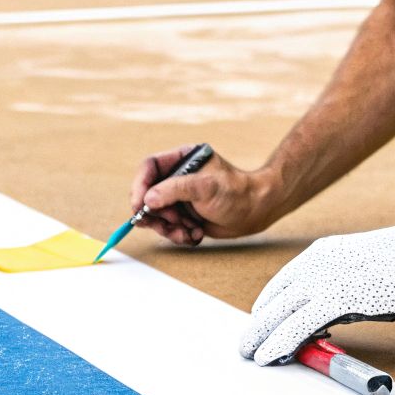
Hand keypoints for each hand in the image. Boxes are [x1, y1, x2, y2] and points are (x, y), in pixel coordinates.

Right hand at [130, 145, 276, 244]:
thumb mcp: (205, 187)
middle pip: (148, 195)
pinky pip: (169, 228)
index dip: (139, 186)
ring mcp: (179, 198)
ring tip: (188, 231)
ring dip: (169, 228)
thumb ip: (174, 190)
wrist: (256, 211)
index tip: (139, 205)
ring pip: (157, 216)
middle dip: (157, 214)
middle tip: (170, 223)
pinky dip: (179, 235)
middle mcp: (177, 178)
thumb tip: (148, 200)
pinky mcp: (184, 215)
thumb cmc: (236, 192)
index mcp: (181, 160)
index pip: (149, 168)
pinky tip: (196, 233)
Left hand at [240, 216, 394, 365]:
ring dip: (260, 337)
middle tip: (245, 345)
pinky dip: (279, 343)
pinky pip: (297, 326)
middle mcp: (314, 264)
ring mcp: (323, 280)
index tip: (260, 323)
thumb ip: (338, 286)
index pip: (282, 283)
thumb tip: (327, 316)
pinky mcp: (335, 299)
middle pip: (274, 300)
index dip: (268, 307)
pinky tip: (267, 357)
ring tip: (247, 354)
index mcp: (319, 254)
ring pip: (279, 314)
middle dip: (257, 325)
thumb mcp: (359, 267)